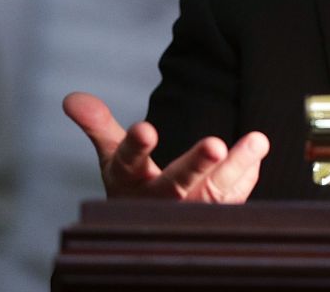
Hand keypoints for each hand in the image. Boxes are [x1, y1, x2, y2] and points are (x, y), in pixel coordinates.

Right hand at [62, 91, 268, 202]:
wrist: (150, 230)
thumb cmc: (134, 185)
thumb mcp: (113, 157)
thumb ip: (98, 125)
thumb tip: (71, 98)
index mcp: (128, 183)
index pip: (127, 162)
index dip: (135, 147)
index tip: (146, 129)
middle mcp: (158, 202)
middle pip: (177, 184)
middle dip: (196, 165)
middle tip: (215, 144)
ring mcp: (189, 215)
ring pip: (215, 195)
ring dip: (237, 168)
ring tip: (258, 140)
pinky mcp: (215, 221)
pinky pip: (235, 201)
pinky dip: (247, 177)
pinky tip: (257, 153)